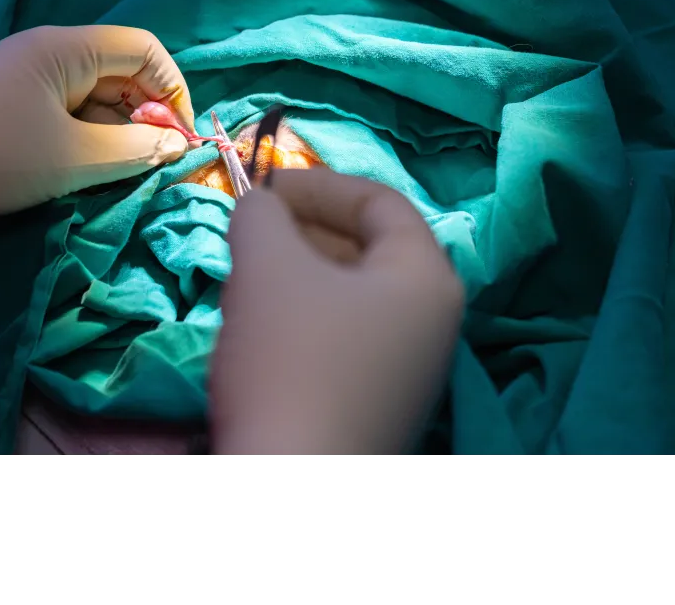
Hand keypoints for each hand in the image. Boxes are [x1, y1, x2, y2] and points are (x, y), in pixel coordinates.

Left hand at [0, 26, 193, 268]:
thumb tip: (178, 143)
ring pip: (95, 91)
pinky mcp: (11, 94)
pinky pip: (67, 105)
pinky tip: (85, 164)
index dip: (173, 91)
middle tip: (150, 161)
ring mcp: (27, 70)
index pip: (145, 50)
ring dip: (117, 128)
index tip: (177, 138)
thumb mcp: (76, 160)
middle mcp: (50, 47)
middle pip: (122, 70)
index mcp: (68, 48)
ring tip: (118, 169)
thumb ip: (138, 148)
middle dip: (146, 113)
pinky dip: (87, 132)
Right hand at [210, 168, 463, 455]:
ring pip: (348, 293)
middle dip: (300, 228)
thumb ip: (261, 215)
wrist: (289, 488)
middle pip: (366, 247)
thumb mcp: (268, 267)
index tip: (261, 189)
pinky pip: (340, 335)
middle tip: (247, 232)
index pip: (380, 202)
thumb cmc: (291, 359)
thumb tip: (258, 206)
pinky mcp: (373, 403)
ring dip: (294, 270)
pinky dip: (299, 314)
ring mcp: (405, 369)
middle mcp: (429, 322)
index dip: (317, 184)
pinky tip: (257, 327)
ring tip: (245, 276)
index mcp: (425, 279)